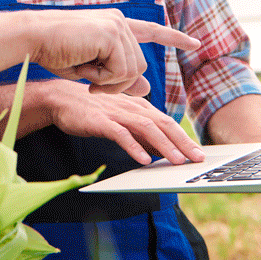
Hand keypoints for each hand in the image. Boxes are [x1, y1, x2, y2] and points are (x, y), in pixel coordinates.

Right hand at [28, 9, 200, 93]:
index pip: (152, 30)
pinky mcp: (111, 35)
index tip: (195, 43)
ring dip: (109, 82)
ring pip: (132, 71)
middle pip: (139, 65)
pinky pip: (120, 72)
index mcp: (114, 24)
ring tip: (85, 73)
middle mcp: (119, 21)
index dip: (174, 38)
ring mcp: (116, 26)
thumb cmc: (54, 50)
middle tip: (92, 84)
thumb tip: (146, 88)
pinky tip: (85, 68)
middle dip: (117, 83)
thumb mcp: (92, 68)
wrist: (32, 37)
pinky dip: (103, 80)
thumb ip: (119, 75)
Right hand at [44, 79, 204, 165]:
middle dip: (182, 142)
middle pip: (163, 124)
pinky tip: (143, 160)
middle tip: (197, 159)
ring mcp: (116, 113)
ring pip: (146, 128)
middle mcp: (132, 108)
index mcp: (139, 107)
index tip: (199, 153)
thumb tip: (162, 151)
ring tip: (176, 161)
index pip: (168, 122)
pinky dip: (133, 146)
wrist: (61, 99)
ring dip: (164, 145)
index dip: (185, 138)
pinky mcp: (100, 121)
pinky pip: (120, 134)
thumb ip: (141, 132)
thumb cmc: (94, 111)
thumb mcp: (121, 119)